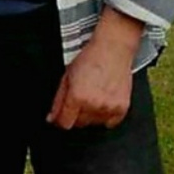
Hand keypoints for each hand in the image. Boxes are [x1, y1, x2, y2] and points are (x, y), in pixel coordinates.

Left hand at [46, 9, 142, 128]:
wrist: (113, 49)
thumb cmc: (91, 58)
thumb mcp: (67, 76)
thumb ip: (58, 100)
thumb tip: (52, 118)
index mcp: (77, 97)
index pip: (65, 123)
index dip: (61, 119)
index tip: (62, 115)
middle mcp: (93, 104)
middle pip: (79, 124)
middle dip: (76, 115)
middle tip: (81, 97)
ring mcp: (109, 107)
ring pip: (94, 124)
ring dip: (91, 115)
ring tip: (94, 96)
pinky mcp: (122, 108)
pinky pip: (110, 123)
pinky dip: (106, 116)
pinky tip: (104, 101)